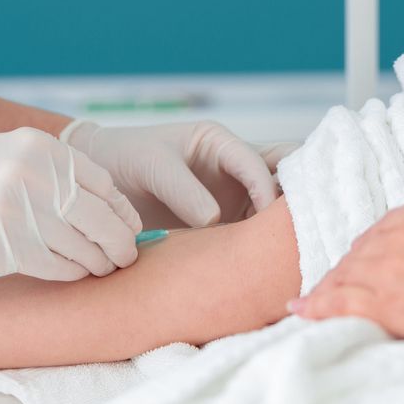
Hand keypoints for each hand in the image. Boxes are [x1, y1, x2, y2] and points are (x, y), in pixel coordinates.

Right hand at [0, 127, 143, 279]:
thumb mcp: (22, 152)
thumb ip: (64, 174)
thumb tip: (114, 211)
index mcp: (44, 150)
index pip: (104, 186)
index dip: (122, 212)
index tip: (131, 228)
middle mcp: (34, 179)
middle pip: (98, 220)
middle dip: (120, 244)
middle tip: (127, 256)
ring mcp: (15, 215)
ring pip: (79, 249)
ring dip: (98, 263)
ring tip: (103, 267)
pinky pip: (52, 268)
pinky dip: (71, 273)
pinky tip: (75, 272)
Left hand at [62, 120, 288, 228]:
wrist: (97, 186)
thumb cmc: (126, 160)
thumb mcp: (152, 165)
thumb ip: (183, 189)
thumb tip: (214, 220)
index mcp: (219, 142)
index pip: (257, 161)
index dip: (266, 186)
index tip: (266, 213)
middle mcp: (234, 168)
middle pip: (283, 172)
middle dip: (299, 192)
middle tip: (306, 220)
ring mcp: (232, 196)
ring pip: (273, 206)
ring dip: (282, 223)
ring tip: (291, 248)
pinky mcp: (223, 224)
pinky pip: (250, 232)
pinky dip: (260, 244)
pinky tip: (266, 261)